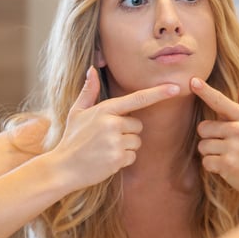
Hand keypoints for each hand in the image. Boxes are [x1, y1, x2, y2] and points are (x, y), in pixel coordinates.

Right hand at [48, 67, 179, 190]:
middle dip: (127, 132)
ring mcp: (115, 141)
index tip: (175, 88)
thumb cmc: (72, 139)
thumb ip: (88, 92)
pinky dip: (123, 160)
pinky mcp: (118, 158)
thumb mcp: (77, 112)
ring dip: (125, 147)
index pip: (137, 99)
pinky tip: (106, 160)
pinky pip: (133, 156)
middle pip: (138, 125)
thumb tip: (92, 69)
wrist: (63, 168)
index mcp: (104, 109)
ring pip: (137, 141)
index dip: (158, 93)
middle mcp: (112, 123)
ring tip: (104, 149)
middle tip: (106, 139)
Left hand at [191, 77, 238, 211]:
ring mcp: (234, 147)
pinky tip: (226, 168)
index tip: (192, 80)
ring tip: (228, 157)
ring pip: (202, 146)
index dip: (205, 91)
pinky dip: (212, 167)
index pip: (219, 101)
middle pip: (203, 128)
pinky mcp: (227, 164)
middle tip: (227, 147)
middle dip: (209, 139)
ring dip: (210, 154)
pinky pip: (205, 161)